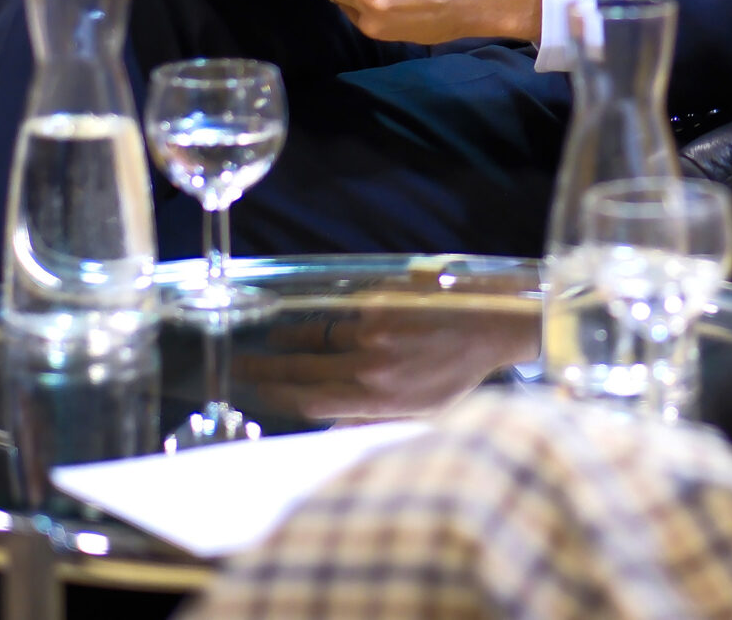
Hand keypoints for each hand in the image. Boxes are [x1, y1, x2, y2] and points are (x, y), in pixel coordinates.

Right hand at [232, 307, 538, 421]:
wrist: (491, 328)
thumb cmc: (454, 375)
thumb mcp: (418, 413)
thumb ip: (371, 420)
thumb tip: (329, 428)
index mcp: (379, 401)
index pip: (313, 403)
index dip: (279, 397)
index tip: (256, 392)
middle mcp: (373, 368)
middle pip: (304, 370)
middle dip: (267, 368)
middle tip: (240, 364)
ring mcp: (376, 333)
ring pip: (318, 338)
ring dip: (288, 340)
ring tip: (269, 339)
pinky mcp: (383, 304)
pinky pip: (341, 315)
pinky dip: (319, 320)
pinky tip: (305, 321)